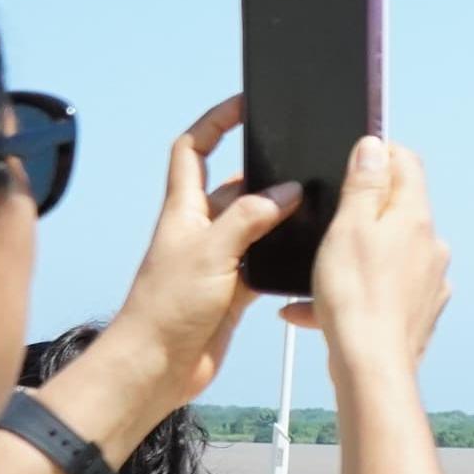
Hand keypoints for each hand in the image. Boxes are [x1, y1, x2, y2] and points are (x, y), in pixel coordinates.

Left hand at [77, 97, 300, 420]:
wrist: (155, 367)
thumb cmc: (166, 308)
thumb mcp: (211, 252)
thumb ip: (250, 218)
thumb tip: (289, 192)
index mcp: (184, 211)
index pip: (194, 151)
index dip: (215, 123)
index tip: (245, 106)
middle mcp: (201, 229)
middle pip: (235, 186)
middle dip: (265, 172)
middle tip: (303, 161)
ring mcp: (218, 260)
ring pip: (255, 224)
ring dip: (280, 216)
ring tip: (317, 204)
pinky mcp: (233, 290)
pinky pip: (264, 262)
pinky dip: (283, 255)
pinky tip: (309, 253)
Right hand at [280, 134, 451, 383]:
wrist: (370, 366)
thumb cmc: (355, 296)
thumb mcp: (348, 227)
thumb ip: (363, 184)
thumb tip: (374, 146)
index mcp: (415, 218)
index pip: (407, 165)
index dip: (380, 154)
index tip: (353, 159)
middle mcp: (431, 247)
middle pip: (398, 210)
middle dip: (362, 211)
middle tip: (327, 221)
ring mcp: (428, 282)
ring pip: (387, 254)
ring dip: (351, 257)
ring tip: (314, 275)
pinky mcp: (417, 312)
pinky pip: (382, 292)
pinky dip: (352, 294)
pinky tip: (310, 309)